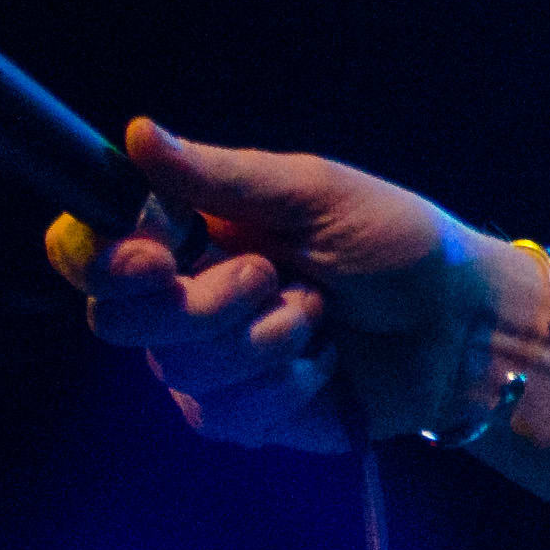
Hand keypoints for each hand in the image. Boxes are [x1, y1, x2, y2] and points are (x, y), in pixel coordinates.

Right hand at [44, 122, 508, 450]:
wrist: (458, 326)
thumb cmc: (396, 244)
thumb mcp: (316, 193)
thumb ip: (222, 178)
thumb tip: (138, 135)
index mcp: (190, 233)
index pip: (92, 249)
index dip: (99, 259)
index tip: (158, 259)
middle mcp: (184, 298)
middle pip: (119, 321)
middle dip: (203, 303)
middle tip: (273, 277)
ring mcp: (208, 363)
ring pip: (178, 370)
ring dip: (262, 339)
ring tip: (319, 314)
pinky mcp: (241, 415)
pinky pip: (223, 414)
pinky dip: (283, 387)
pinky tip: (322, 364)